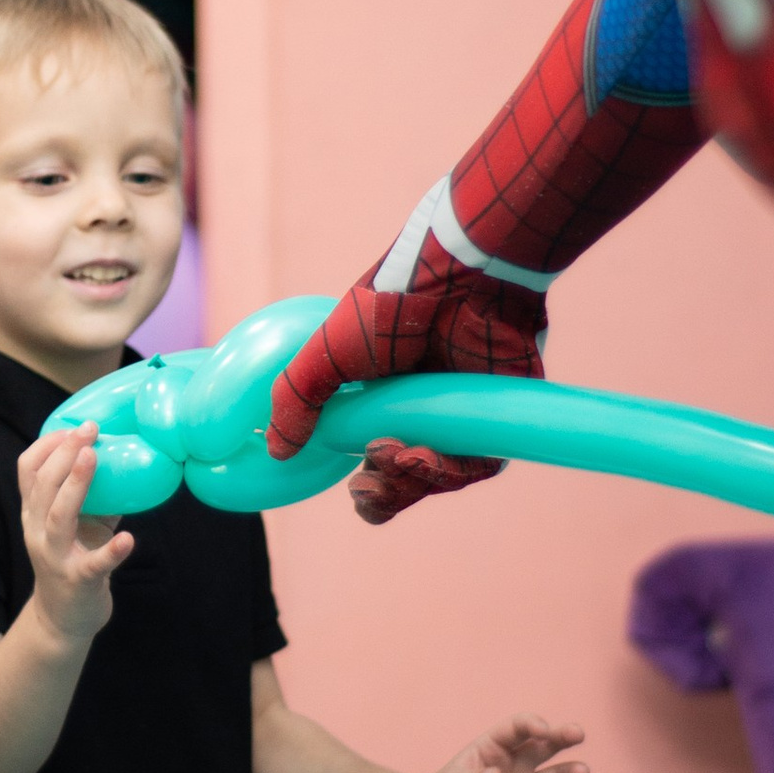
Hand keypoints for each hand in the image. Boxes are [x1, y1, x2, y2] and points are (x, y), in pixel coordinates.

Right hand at [17, 427, 134, 646]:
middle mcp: (37, 531)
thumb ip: (99, 494)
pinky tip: (128, 539)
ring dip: (75, 484)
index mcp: (35, 513)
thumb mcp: (81, 523)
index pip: (27, 469)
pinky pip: (94, 564)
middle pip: (42, 485)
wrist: (63, 620)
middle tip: (89, 429)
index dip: (48, 444)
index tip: (74, 426)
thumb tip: (129, 457)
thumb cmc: (75, 560)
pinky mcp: (78, 580)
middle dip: (63, 453)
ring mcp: (55, 557)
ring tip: (94, 457)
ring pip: (58, 516)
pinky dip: (112, 551)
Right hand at [267, 260, 543, 521]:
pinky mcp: (496, 413)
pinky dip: (447, 471)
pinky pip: (478, 464)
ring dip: (412, 481)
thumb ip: (297, 400)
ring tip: (392, 457)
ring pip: (441, 476)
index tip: (353, 486)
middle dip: (387, 494)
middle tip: (366, 488)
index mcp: (385, 398)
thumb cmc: (389, 307)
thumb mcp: (325, 354)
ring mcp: (461, 412)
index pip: (377, 458)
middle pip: (409, 478)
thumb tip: (276, 449)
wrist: (454, 278)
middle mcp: (424, 410)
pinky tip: (418, 457)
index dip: (369, 486)